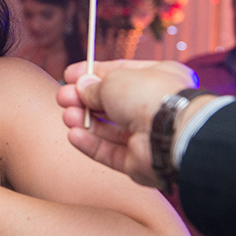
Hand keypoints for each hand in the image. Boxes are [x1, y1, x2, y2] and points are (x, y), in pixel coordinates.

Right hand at [56, 60, 197, 187]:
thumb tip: (81, 89)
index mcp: (157, 78)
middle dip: (84, 100)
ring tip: (67, 116)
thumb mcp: (115, 80)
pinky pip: (110, 152)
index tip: (70, 75)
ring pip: (108, 130)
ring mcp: (147, 136)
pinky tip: (74, 135)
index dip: (92, 74)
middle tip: (63, 97)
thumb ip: (94, 86)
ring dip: (84, 121)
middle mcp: (153, 107)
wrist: (172, 134)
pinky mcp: (138, 161)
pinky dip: (90, 144)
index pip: (120, 74)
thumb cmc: (152, 97)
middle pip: (110, 104)